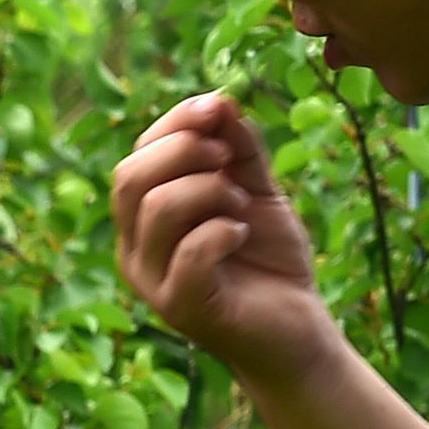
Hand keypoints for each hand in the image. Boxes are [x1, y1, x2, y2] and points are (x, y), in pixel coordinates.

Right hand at [110, 92, 336, 378]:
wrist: (299, 328)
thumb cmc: (270, 260)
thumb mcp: (256, 189)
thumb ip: (237, 147)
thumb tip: (219, 99)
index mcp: (144, 221)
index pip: (136, 157)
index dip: (174, 123)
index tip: (219, 110)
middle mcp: (136, 252)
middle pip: (129, 178)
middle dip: (185, 151)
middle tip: (229, 161)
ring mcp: (154, 283)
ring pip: (158, 208)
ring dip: (210, 191)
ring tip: (241, 206)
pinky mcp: (182, 309)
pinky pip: (190, 251)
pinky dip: (222, 231)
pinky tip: (242, 235)